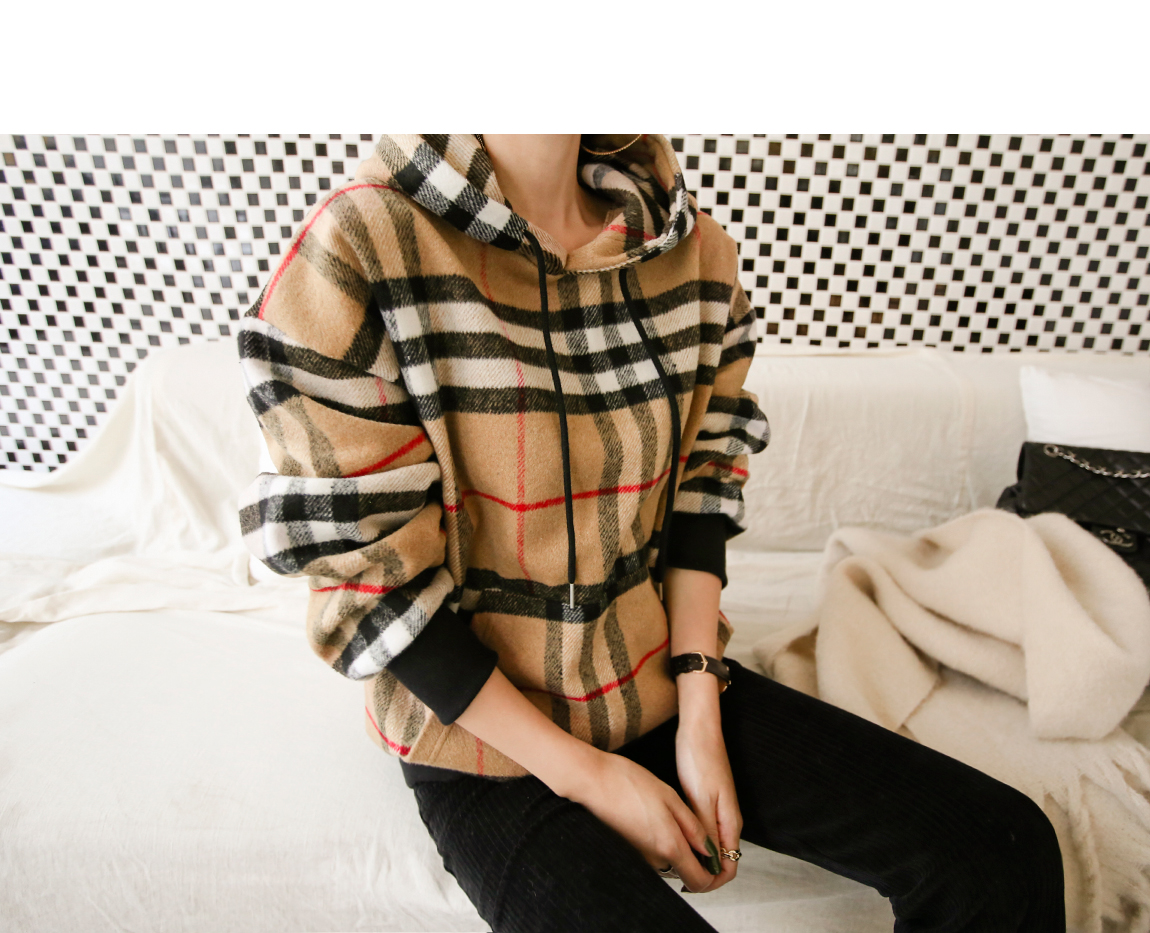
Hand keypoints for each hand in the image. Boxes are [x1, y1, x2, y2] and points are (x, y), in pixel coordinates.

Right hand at [565, 750, 719, 893]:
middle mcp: (653, 860)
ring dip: (673, 843)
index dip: (712, 874)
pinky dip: (657, 839)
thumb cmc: (629, 783)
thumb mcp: (670, 797)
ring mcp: (638, 857)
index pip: (699, 881)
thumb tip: (710, 850)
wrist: (591, 781)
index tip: (714, 855)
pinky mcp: (627, 851)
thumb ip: (693, 827)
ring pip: (667, 859)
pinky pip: (651, 852)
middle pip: (683, 869)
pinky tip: (650, 814)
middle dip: (692, 853)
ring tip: (666, 811)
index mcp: (669, 846)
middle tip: (687, 820)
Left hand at [675, 677, 742, 893]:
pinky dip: (692, 841)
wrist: (699, 730)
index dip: (712, 882)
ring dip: (696, 857)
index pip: (730, 867)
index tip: (689, 884)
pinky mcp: (708, 800)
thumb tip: (711, 865)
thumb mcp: (701, 801)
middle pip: (722, 859)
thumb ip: (708, 834)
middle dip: (703, 873)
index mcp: (730, 822)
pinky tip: (674, 837)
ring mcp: (719, 809)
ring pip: (712, 845)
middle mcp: (728, 819)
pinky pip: (704, 831)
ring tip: (670, 860)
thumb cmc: (699, 761)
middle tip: (674, 875)